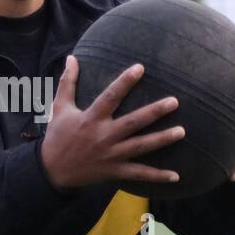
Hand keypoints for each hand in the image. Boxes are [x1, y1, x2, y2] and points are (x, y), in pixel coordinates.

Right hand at [39, 55, 185, 190]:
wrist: (52, 171)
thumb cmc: (57, 136)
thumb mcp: (59, 108)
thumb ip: (68, 82)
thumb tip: (72, 58)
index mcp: (91, 118)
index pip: (111, 96)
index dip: (125, 82)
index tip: (140, 67)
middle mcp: (104, 136)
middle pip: (133, 122)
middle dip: (154, 112)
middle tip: (175, 102)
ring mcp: (111, 155)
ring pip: (141, 146)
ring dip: (162, 139)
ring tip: (182, 131)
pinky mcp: (115, 171)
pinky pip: (139, 174)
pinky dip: (157, 176)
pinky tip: (176, 176)